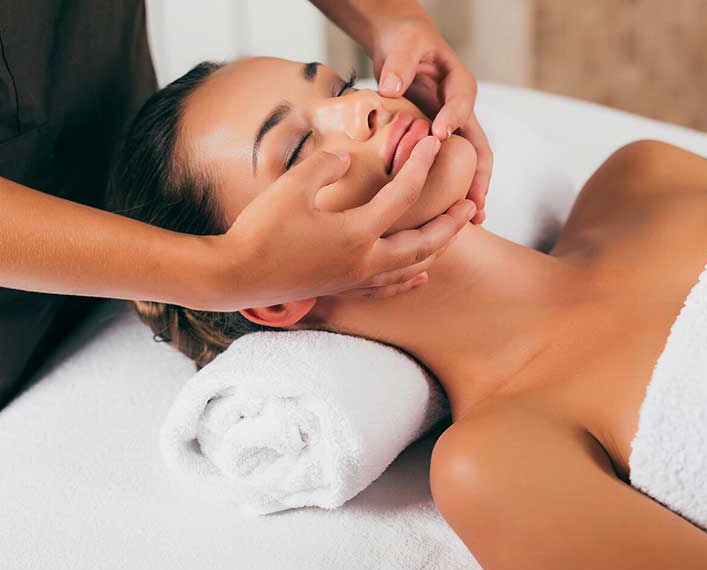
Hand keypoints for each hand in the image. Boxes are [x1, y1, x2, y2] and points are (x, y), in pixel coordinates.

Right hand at [198, 136, 476, 310]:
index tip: (432, 142)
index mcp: (357, 232)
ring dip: (437, 250)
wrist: (235, 276)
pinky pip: (388, 288)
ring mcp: (355, 280)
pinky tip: (420, 275)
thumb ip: (327, 164)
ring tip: (453, 236)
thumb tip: (349, 156)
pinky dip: (410, 279)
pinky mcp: (342, 290)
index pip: (403, 194)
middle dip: (450, 224)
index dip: (420, 164)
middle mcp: (365, 261)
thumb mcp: (293, 186)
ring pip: (411, 268)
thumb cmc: (260, 230)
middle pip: (423, 242)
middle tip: (471, 207)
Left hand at [371, 14, 492, 223]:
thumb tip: (391, 88)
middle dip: (480, 176)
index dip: (452, 118)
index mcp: (459, 84)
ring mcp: (454, 128)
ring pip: (471, 162)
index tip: (439, 135)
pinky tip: (447, 213)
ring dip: (473, 190)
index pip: (461, 102)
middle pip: (479, 146)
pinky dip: (453, 188)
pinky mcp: (440, 141)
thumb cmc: (405, 44)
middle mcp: (462, 110)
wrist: (403, 48)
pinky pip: (450, 166)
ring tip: (473, 219)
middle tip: (475, 204)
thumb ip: (399, 65)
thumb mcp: (403, 46)